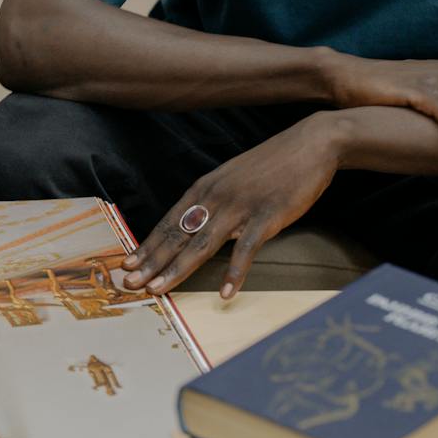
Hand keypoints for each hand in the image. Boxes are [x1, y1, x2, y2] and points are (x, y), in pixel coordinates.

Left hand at [122, 116, 343, 299]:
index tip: (127, 264)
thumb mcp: (230, 179)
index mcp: (204, 189)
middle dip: (151, 262)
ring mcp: (241, 206)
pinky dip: (235, 272)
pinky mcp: (268, 215)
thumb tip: (193, 228)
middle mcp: (215, 197)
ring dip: (178, 269)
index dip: (147, 245)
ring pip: (202, 243)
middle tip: (130, 283)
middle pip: (177, 235)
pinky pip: (247, 248)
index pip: (168, 222)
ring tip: (159, 290)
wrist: (310, 144)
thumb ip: (211, 203)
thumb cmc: (269, 166)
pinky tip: (225, 293)